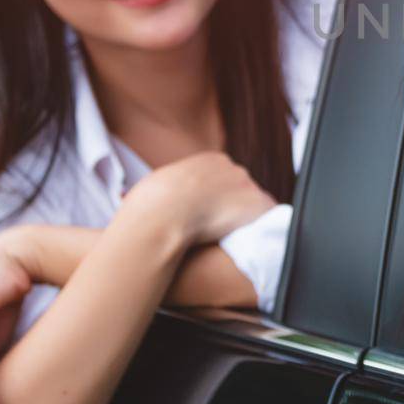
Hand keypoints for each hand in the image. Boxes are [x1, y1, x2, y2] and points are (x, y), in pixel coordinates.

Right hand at [121, 151, 275, 245]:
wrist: (163, 214)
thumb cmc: (151, 205)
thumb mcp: (155, 185)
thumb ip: (166, 187)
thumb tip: (134, 195)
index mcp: (209, 161)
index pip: (224, 177)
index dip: (220, 198)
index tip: (213, 214)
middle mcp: (233, 168)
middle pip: (242, 188)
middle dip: (236, 206)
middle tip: (223, 228)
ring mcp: (248, 185)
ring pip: (254, 203)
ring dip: (248, 218)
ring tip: (234, 237)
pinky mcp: (258, 205)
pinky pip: (269, 218)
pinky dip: (264, 229)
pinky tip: (255, 242)